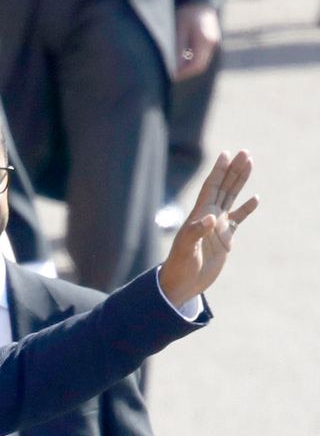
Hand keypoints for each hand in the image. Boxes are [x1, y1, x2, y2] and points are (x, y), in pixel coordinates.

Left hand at [157, 150, 257, 307]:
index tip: (226, 154)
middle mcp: (209, 216)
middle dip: (234, 169)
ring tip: (250, 163)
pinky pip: (238, 219)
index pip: (211, 187)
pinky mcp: (225, 238)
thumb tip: (212, 218)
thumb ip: (197, 232)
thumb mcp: (186, 248)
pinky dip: (246, 209)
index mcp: (199, 214)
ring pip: (231, 197)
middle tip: (245, 152)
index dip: (218, 170)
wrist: (183, 284)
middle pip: (224, 187)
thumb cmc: (180, 266)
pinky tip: (255, 199)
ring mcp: (218, 226)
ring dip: (240, 181)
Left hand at [174, 2, 219, 81]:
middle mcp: (213, 42)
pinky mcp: (212, 41)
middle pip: (200, 66)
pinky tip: (182, 59)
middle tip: (172, 74)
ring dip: (189, 67)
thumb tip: (175, 69)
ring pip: (202, 62)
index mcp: (205, 40)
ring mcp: (214, 42)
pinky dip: (192, 60)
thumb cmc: (186, 13)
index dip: (183, 73)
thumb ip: (178, 50)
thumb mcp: (179, 30)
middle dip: (185, 72)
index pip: (196, 65)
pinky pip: (202, 56)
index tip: (172, 75)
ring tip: (175, 67)